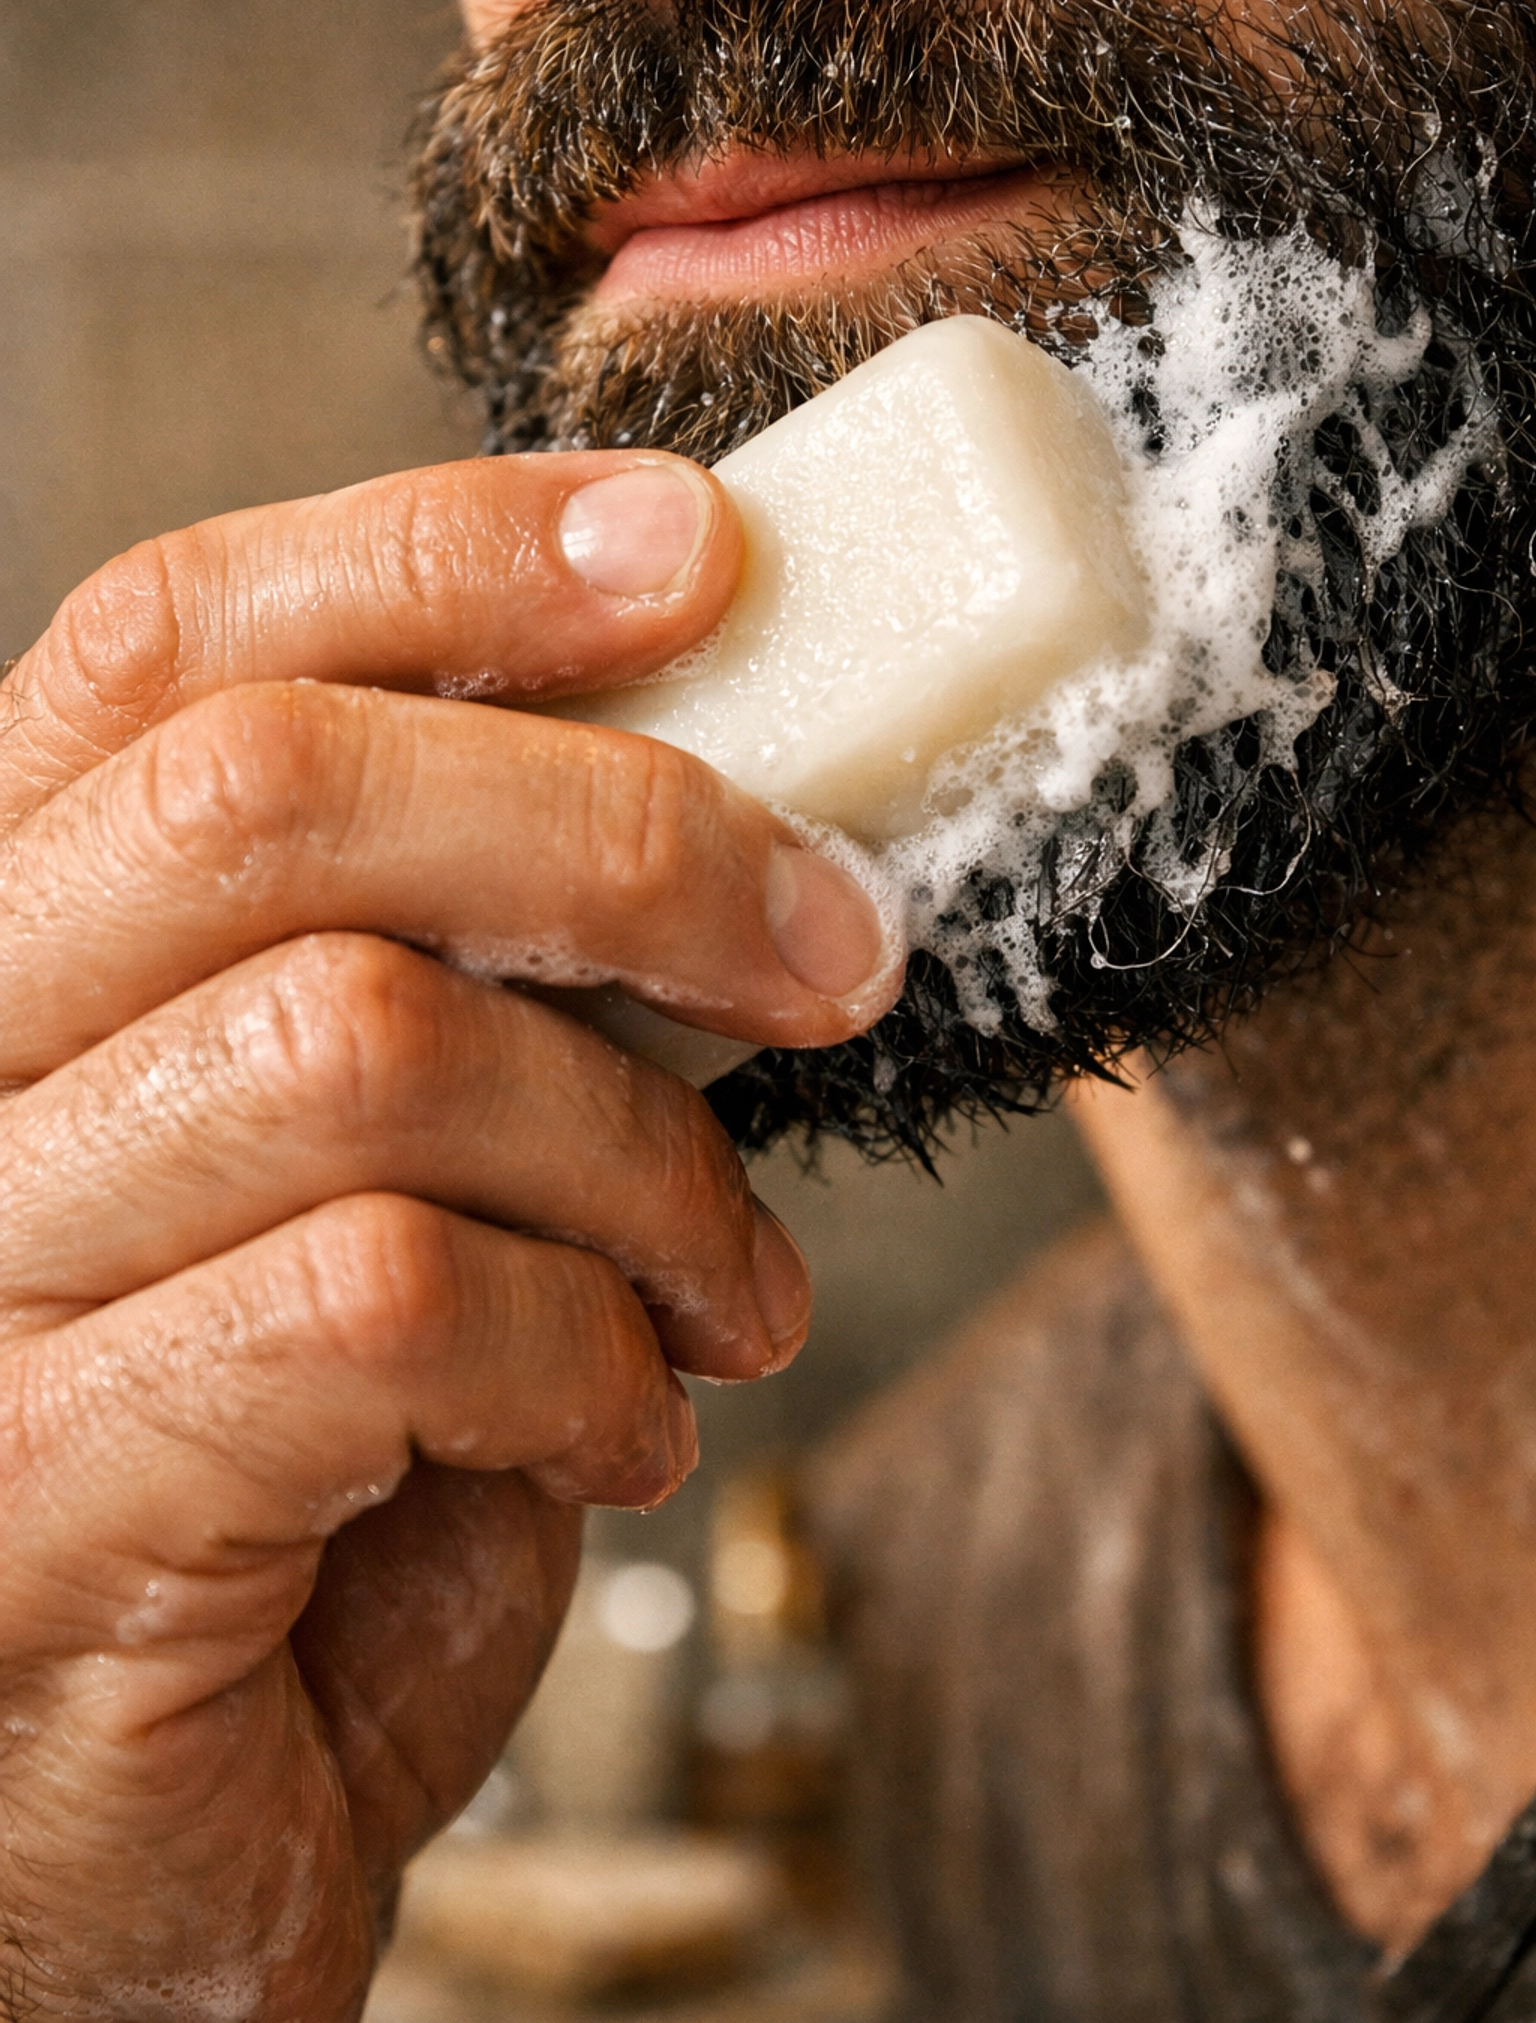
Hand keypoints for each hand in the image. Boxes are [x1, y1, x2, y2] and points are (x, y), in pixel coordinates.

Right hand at [0, 451, 899, 2017]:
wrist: (144, 1864)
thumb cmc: (298, 1497)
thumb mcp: (395, 1184)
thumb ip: (484, 997)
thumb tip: (735, 828)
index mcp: (28, 950)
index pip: (167, 645)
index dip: (436, 552)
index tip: (697, 549)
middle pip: (268, 795)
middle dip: (623, 834)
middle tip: (827, 945)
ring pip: (356, 1040)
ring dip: (639, 1160)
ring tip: (728, 1285)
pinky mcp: (35, 1494)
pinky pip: (381, 1303)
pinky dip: (580, 1354)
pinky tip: (616, 1430)